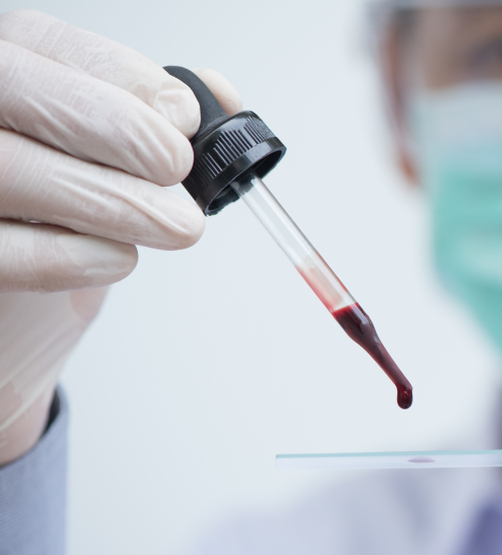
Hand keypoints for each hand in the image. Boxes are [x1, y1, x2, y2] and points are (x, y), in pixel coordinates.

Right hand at [0, 10, 241, 464]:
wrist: (16, 305)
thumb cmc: (61, 216)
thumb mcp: (105, 157)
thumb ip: (152, 120)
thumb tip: (221, 98)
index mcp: (4, 72)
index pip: (47, 44)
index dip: (126, 80)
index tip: (183, 119)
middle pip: (23, 97)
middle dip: (124, 134)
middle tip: (180, 173)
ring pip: (10, 171)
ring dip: (115, 202)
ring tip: (177, 226)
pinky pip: (3, 251)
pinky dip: (73, 256)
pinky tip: (118, 258)